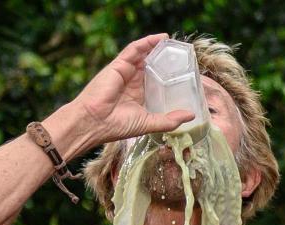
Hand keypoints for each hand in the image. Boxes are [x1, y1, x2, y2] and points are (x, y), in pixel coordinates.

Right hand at [72, 34, 195, 145]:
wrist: (93, 122)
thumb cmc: (116, 126)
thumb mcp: (148, 123)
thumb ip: (169, 120)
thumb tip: (191, 115)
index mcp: (138, 96)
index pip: (156, 82)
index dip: (169, 76)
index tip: (184, 73)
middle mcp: (132, 83)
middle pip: (151, 66)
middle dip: (165, 60)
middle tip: (181, 55)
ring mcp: (126, 72)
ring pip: (144, 55)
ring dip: (158, 48)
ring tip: (172, 43)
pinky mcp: (119, 64)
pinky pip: (135, 49)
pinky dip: (147, 42)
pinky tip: (160, 38)